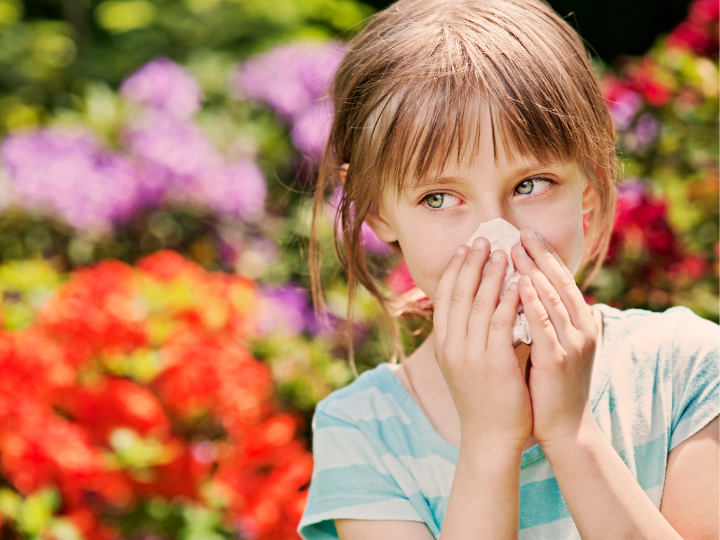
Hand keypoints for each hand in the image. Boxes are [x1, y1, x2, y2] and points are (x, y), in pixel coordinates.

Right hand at [433, 237, 532, 452]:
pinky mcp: (492, 363)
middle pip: (458, 293)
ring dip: (490, 274)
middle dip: (471, 263)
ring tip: (502, 251)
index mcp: (443, 343)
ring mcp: (469, 354)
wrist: (490, 437)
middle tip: (483, 238)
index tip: (465, 247)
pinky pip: (500, 323)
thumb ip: (469, 334)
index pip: (444, 296)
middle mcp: (451, 345)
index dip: (455, 269)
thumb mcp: (465, 363)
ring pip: (478, 303)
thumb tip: (481, 301)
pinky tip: (518, 282)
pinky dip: (508, 299)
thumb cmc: (483, 398)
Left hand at [511, 228, 598, 448]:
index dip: (544, 256)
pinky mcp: (558, 359)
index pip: (562, 280)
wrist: (564, 428)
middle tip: (518, 232)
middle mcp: (581, 328)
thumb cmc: (552, 385)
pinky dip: (531, 302)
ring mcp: (572, 343)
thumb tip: (525, 291)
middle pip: (559, 282)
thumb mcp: (552, 345)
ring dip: (532, 272)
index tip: (526, 234)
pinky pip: (543, 324)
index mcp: (580, 323)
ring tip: (513, 250)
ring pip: (552, 298)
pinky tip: (517, 285)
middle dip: (537, 255)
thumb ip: (544, 320)